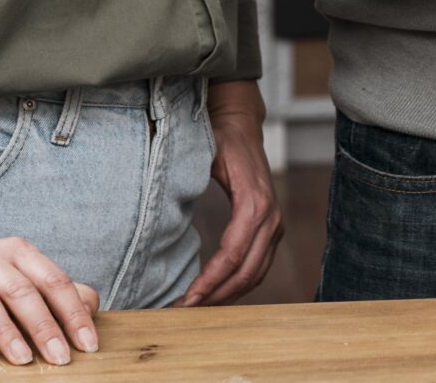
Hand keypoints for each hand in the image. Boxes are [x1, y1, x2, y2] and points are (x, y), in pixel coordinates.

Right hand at [0, 225, 99, 365]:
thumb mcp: (22, 275)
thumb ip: (56, 290)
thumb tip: (91, 307)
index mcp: (18, 252)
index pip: (53, 280)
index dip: (73, 313)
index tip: (88, 345)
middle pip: (21, 290)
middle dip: (44, 326)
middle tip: (60, 357)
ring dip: (6, 331)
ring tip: (24, 359)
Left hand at [176, 81, 282, 305]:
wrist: (243, 124)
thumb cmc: (220, 139)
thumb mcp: (204, 156)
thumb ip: (189, 184)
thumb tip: (160, 214)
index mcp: (254, 204)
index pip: (232, 255)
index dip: (210, 281)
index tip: (187, 299)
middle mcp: (271, 218)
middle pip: (246, 272)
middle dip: (216, 296)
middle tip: (184, 311)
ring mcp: (275, 225)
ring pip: (255, 274)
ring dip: (227, 295)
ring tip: (196, 308)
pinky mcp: (272, 229)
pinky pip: (258, 266)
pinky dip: (238, 284)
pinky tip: (214, 292)